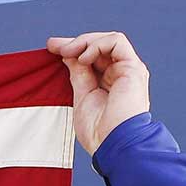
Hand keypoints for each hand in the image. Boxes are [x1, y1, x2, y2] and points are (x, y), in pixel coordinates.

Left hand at [46, 32, 150, 154]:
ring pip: (108, 40)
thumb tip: (69, 55)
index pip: (92, 57)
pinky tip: (83, 58)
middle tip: (54, 46)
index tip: (51, 47)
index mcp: (110, 82)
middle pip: (99, 46)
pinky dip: (97, 45)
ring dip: (84, 42)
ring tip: (68, 53)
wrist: (114, 144)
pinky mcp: (133, 68)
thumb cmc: (98, 131)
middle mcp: (121, 74)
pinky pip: (116, 42)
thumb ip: (79, 74)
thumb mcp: (82, 97)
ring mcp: (129, 70)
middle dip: (75, 42)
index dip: (72, 49)